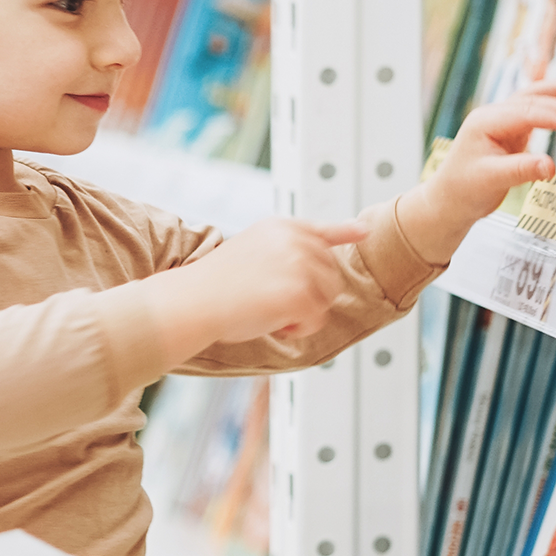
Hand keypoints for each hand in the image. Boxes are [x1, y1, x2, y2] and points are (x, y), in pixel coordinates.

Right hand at [168, 215, 372, 347]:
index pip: (321, 230)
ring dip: (303, 312)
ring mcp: (301, 265)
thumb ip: (284, 254)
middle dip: (308, 294)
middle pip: (330, 274)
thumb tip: (316, 270)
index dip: (344, 232)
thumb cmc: (213, 286)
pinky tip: (272, 322)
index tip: (363, 231)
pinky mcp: (302, 293)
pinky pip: (317, 320)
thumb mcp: (251, 253)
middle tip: (271, 302)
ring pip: (327, 298)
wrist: (193, 301)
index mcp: (281, 227)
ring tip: (269, 310)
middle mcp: (296, 240)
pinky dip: (298, 328)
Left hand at [398, 75, 555, 262]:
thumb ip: (521, 171)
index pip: (526, 112)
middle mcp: (493, 116)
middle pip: (532, 97)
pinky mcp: (511, 131)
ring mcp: (502, 122)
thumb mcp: (492, 181)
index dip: (555, 117)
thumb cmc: (463, 190)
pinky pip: (537, 112)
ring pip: (535, 98)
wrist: (450, 200)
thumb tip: (549, 166)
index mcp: (484, 122)